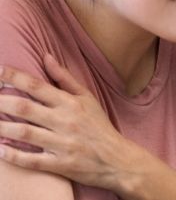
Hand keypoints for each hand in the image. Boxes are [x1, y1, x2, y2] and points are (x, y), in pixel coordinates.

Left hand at [0, 54, 144, 192]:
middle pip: (25, 108)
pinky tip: (0, 151)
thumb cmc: (99, 126)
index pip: (38, 86)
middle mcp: (65, 121)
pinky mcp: (59, 164)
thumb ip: (64, 78)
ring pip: (24, 133)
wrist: (116, 159)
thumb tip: (46, 57)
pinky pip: (31, 160)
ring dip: (2, 128)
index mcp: (70, 103)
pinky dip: (13, 156)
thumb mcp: (87, 98)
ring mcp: (62, 143)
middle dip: (2, 101)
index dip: (15, 77)